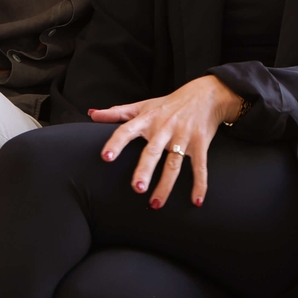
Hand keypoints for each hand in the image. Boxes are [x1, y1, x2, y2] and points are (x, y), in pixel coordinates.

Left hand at [88, 76, 243, 208]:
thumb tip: (91, 113)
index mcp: (147, 120)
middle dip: (144, 170)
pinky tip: (196, 201)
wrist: (206, 94)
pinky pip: (200, 166)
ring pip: (174, 163)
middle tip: (137, 188)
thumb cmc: (169, 104)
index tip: (106, 157)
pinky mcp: (200, 143)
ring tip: (155, 203)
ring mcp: (183, 136)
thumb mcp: (142, 105)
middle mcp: (164, 128)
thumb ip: (116, 113)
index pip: (127, 130)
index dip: (116, 143)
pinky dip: (200, 184)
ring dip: (165, 185)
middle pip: (152, 151)